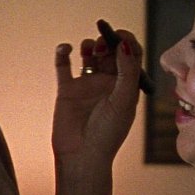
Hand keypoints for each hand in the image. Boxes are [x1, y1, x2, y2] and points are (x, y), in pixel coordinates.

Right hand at [52, 29, 142, 168]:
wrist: (82, 157)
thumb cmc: (108, 134)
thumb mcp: (123, 102)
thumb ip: (127, 72)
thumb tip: (125, 44)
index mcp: (127, 86)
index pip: (130, 55)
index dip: (126, 41)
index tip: (118, 36)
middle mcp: (108, 83)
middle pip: (110, 50)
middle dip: (107, 41)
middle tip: (102, 45)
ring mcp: (87, 85)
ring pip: (89, 54)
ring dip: (89, 44)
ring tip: (88, 50)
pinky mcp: (67, 89)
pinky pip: (63, 65)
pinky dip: (63, 52)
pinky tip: (66, 49)